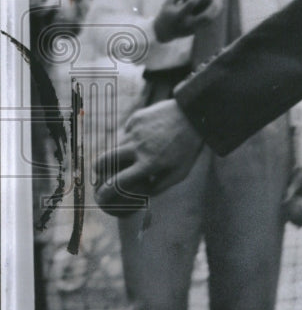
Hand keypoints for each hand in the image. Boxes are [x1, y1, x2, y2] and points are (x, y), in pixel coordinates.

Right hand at [93, 99, 202, 215]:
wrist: (194, 114)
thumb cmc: (189, 147)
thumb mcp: (180, 172)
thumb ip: (160, 186)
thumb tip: (141, 195)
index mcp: (149, 163)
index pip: (118, 182)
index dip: (106, 192)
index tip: (101, 195)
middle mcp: (138, 147)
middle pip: (105, 161)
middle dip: (98, 169)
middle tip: (99, 173)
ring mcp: (135, 131)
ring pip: (115, 145)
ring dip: (118, 153)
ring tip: (129, 154)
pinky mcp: (136, 119)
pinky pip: (127, 132)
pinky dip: (132, 137)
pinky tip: (147, 135)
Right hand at [153, 0, 222, 42]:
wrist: (163, 33)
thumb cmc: (166, 14)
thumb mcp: (168, 2)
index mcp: (179, 16)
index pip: (191, 4)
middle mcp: (187, 23)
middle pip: (205, 16)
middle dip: (213, 6)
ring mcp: (192, 29)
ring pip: (208, 21)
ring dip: (216, 10)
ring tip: (220, 0)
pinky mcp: (195, 32)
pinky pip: (207, 23)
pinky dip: (213, 14)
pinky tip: (217, 7)